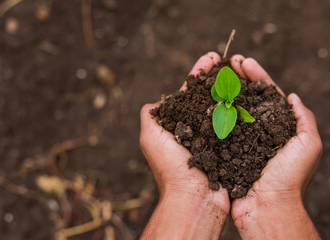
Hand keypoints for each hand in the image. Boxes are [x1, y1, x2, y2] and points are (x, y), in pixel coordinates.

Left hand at [140, 52, 228, 239]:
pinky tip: (248, 94)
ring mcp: (214, 135)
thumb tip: (154, 103)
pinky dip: (241, 107)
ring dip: (231, 87)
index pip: (189, 90)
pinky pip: (236, 122)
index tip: (212, 56)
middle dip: (218, 75)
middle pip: (208, 94)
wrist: (194, 198)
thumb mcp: (150, 136)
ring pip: (223, 105)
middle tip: (229, 59)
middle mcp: (196, 126)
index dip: (200, 72)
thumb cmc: (171, 167)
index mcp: (178, 122)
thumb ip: (150, 114)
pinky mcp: (229, 146)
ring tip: (241, 70)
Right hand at [230, 55, 321, 239]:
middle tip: (227, 62)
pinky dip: (213, 111)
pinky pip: (219, 126)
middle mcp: (259, 128)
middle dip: (239, 77)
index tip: (245, 61)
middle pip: (248, 96)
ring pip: (232, 107)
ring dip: (225, 90)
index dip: (257, 75)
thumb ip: (304, 119)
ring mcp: (241, 137)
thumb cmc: (289, 177)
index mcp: (279, 125)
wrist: (266, 206)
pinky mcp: (226, 148)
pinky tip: (206, 99)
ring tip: (215, 74)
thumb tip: (292, 96)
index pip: (268, 93)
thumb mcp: (308, 145)